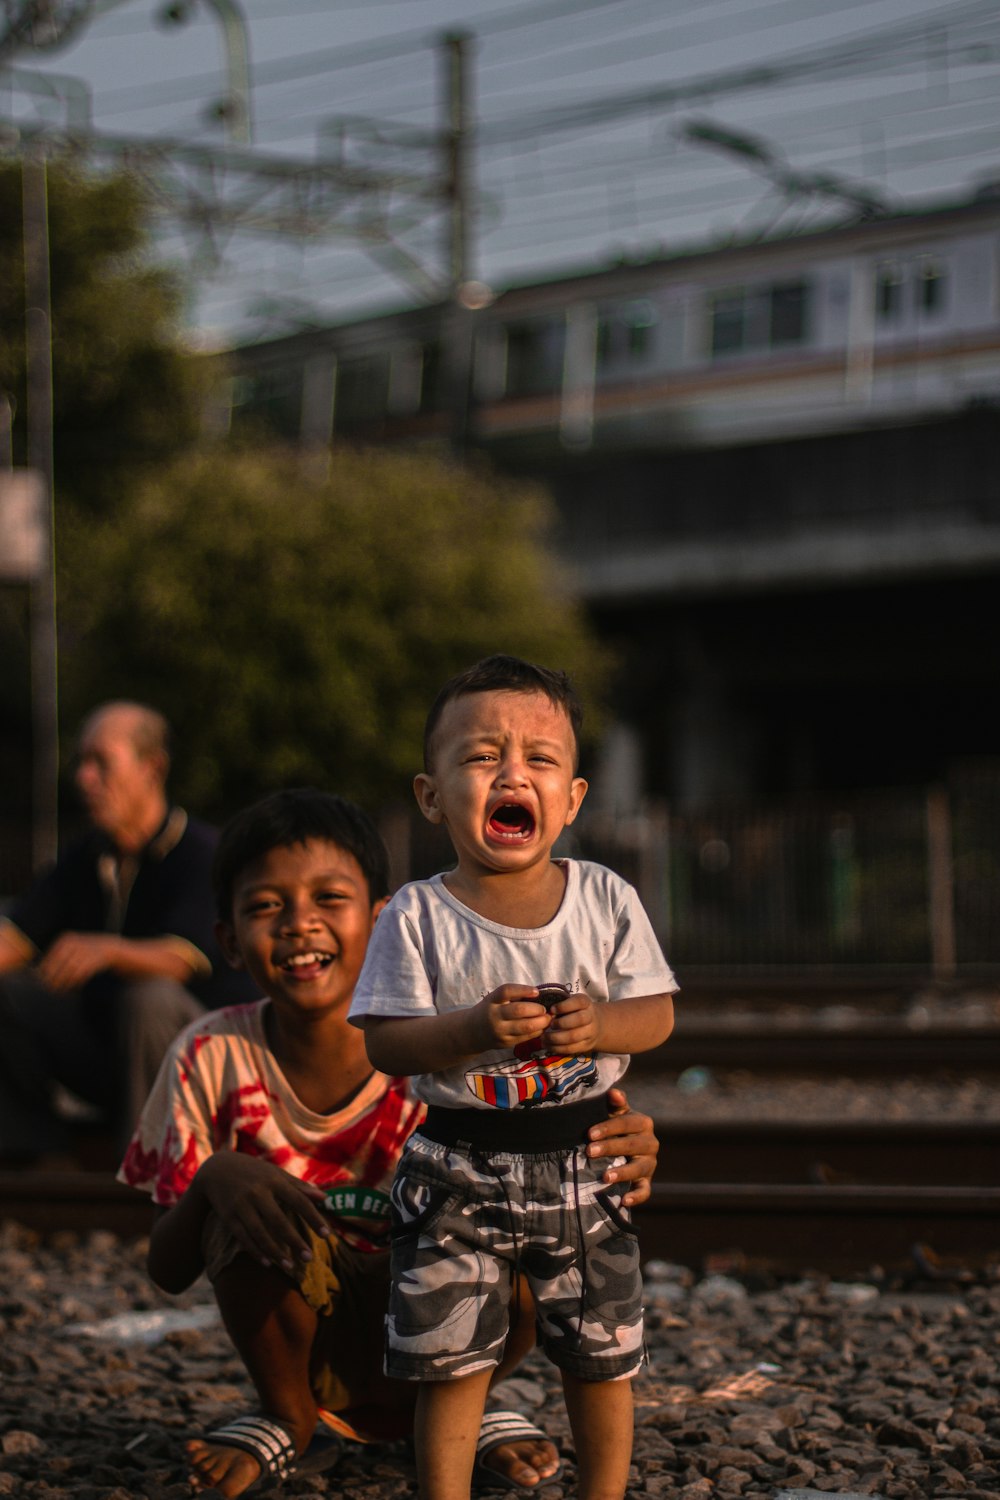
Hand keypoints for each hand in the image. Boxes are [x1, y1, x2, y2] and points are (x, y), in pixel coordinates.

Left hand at [38, 932, 119, 989]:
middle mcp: (75, 943)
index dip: (44, 970)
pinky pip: (82, 973)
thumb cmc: (83, 951)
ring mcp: (86, 950)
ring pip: (70, 969)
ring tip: (59, 991)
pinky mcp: (95, 959)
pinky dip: (75, 982)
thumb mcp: (69, 949)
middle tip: (48, 988)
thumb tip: (37, 972)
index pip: (51, 957)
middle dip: (53, 977)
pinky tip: (72, 988)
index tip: (40, 980)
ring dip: (64, 982)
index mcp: (66, 940)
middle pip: (60, 963)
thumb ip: (55, 958)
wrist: (109, 948)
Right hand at [194, 1151, 330, 1272]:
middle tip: (309, 1259)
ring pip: (260, 1233)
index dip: (313, 1218)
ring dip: (275, 1252)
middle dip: (294, 1241)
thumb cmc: (254, 1172)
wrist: (217, 1168)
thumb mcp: (276, 1174)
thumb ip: (299, 1186)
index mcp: (274, 1180)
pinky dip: (256, 1251)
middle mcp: (257, 1192)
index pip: (298, 1200)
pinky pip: (243, 1238)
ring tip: (290, 1267)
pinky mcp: (228, 1216)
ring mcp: (241, 1205)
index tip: (327, 1235)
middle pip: (279, 1220)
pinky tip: (268, 1264)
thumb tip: (324, 1199)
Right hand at [475, 983, 552, 1050]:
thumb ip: (513, 996)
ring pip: (526, 1027)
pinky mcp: (506, 1043)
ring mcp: (500, 1031)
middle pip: (519, 1010)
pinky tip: (542, 1027)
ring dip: (541, 1022)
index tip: (536, 991)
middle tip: (544, 1009)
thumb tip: (539, 995)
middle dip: (537, 1009)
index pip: (506, 991)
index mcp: (492, 1000)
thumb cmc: (490, 1010)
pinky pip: (526, 1037)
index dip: (523, 990)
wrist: (472, 1031)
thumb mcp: (495, 999)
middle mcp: (494, 1016)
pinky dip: (537, 1031)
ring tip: (548, 1018)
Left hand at [545, 990, 600, 1053]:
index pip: (579, 1002)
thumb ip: (559, 1004)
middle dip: (561, 1023)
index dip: (564, 1006)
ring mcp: (590, 1032)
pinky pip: (571, 1048)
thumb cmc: (575, 1011)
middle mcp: (591, 1016)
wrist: (596, 1025)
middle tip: (549, 1025)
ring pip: (574, 1036)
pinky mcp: (586, 1045)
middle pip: (579, 1019)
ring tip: (544, 1037)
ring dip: (556, 1038)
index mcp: (585, 1003)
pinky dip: (557, 1048)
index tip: (552, 1009)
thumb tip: (543, 1011)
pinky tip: (548, 1045)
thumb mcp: (571, 1002)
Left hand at [585, 1086, 658, 1206]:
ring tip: (605, 1177)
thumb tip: (613, 1093)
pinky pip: (645, 1191)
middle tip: (589, 1151)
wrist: (624, 1148)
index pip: (627, 1123)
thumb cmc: (615, 1127)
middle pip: (631, 1145)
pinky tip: (624, 1200)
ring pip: (639, 1168)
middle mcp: (650, 1143)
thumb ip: (615, 1103)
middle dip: (610, 1148)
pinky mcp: (646, 1182)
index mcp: (643, 1123)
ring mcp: (649, 1164)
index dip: (609, 1128)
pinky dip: (636, 1196)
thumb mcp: (615, 1113)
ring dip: (622, 1173)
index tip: (589, 1133)